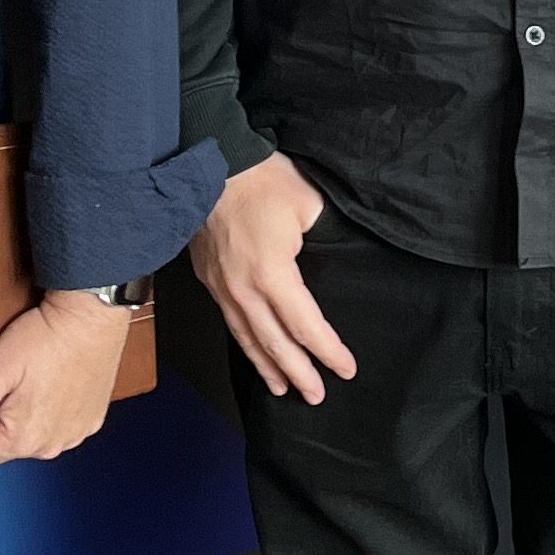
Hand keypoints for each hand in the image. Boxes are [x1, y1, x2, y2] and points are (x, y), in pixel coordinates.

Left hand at [0, 289, 134, 465]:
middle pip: (3, 448)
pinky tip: (51, 386)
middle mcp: (50, 446)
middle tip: (1, 385)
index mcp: (22, 438)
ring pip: (31, 439)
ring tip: (29, 383)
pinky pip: (58, 429)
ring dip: (23, 421)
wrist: (92, 317)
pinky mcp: (90, 421)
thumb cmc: (45, 339)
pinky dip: (50, 414)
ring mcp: (74, 435)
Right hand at [187, 154, 355, 402]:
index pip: (305, 325)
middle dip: (298, 372)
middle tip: (316, 396)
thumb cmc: (263, 177)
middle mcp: (242, 289)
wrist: (210, 158)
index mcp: (272, 273)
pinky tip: (253, 351)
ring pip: (246, 337)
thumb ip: (325, 238)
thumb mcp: (309, 205)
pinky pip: (230, 320)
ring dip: (267, 365)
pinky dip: (245, 342)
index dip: (327, 350)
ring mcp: (221, 285)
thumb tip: (336, 256)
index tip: (346, 368)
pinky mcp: (208, 277)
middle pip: (273, 342)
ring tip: (283, 388)